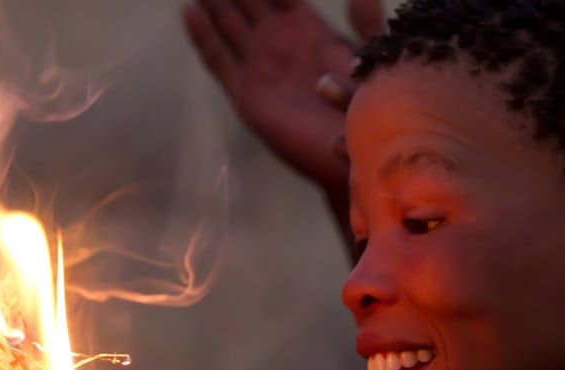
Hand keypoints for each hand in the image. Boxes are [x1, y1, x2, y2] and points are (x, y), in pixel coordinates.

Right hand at [183, 0, 381, 195]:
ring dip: (214, 1)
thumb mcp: (373, 61)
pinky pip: (220, 61)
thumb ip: (366, 26)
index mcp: (308, 29)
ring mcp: (260, 68)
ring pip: (229, 24)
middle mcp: (279, 44)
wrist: (356, 157)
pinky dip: (204, 37)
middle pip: (246, 0)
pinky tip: (191, 13)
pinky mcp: (248, 96)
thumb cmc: (372, 111)